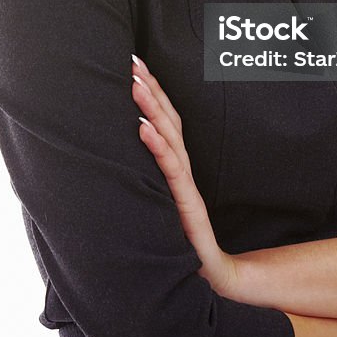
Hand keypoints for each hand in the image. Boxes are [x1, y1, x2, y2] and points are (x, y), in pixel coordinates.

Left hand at [130, 56, 240, 298]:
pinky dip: (156, 145)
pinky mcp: (185, 203)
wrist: (210, 276)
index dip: (153, 93)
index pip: (165, 121)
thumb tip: (126, 158)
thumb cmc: (182, 242)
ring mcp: (184, 184)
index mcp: (176, 168)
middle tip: (134, 60)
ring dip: (152, 106)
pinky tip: (143, 126)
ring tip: (135, 83)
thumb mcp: (161, 204)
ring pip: (169, 137)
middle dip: (151, 88)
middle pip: (169, 120)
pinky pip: (170, 169)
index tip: (136, 67)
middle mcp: (182, 169)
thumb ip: (153, 182)